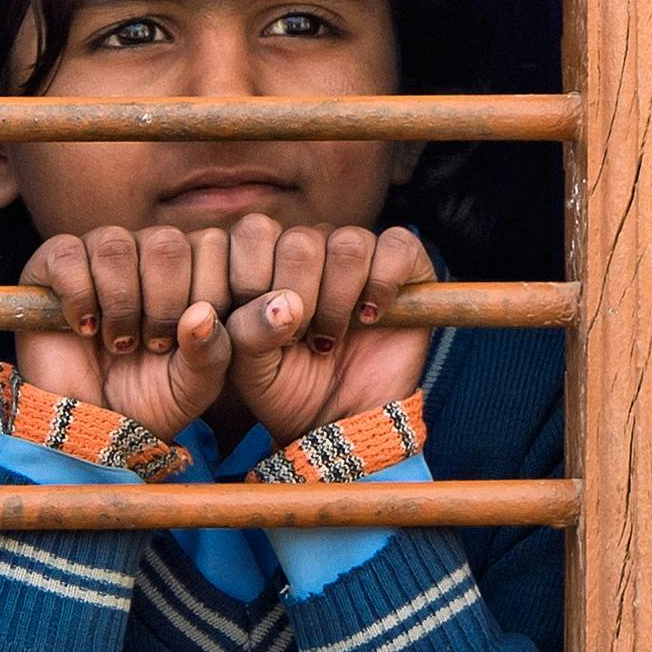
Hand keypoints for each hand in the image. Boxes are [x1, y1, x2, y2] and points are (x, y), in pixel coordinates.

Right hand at [15, 225, 238, 442]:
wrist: (92, 425)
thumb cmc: (151, 397)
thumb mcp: (195, 385)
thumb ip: (212, 351)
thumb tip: (202, 312)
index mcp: (192, 267)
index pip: (212, 243)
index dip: (205, 293)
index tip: (187, 340)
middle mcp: (147, 250)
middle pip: (166, 241)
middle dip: (164, 303)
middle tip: (152, 345)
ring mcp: (99, 252)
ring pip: (116, 245)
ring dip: (120, 304)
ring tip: (118, 343)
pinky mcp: (51, 264)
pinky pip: (66, 253)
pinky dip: (78, 295)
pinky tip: (84, 327)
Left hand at [222, 218, 436, 442]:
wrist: (339, 420)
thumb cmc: (288, 388)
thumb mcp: (248, 369)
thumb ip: (246, 331)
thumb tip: (284, 302)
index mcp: (266, 257)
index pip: (254, 231)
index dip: (255, 281)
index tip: (263, 329)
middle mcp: (311, 246)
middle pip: (301, 240)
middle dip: (299, 297)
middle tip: (302, 337)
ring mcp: (358, 254)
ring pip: (347, 244)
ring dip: (338, 300)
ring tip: (332, 336)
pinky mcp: (405, 266)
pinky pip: (398, 245)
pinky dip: (382, 283)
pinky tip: (370, 317)